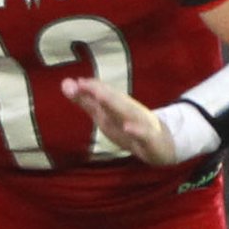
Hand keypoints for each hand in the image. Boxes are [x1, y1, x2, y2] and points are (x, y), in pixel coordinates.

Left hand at [62, 76, 178, 164]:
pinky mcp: (150, 140)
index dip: (91, 87)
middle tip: (82, 83)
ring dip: (115, 105)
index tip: (76, 81)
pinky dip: (136, 131)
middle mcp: (128, 111)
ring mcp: (141, 124)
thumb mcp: (104, 114)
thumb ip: (85, 101)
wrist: (162, 147)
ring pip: (127, 114)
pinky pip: (143, 135)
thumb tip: (66, 82)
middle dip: (98, 91)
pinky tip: (128, 127)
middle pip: (113, 100)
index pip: (103, 92)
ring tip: (100, 97)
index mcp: (117, 105)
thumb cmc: (128, 127)